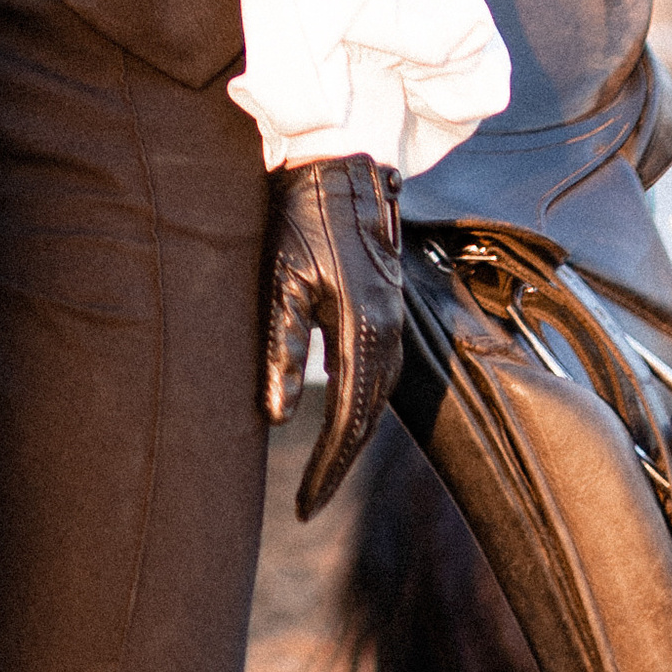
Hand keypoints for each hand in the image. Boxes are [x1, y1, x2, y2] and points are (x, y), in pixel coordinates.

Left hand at [263, 153, 403, 519]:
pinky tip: (341, 419)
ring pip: (377, 398)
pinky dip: (362, 405)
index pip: (349, 420)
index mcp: (364, 329)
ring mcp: (393, 319)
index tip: (305, 506)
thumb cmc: (298, 215)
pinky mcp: (386, 307)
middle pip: (369, 417)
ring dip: (353, 436)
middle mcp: (389, 330)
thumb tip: (279, 418)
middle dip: (340, 462)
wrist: (336, 165)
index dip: (327, 468)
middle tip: (310, 502)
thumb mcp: (279, 280)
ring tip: (322, 472)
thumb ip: (279, 348)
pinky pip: (379, 374)